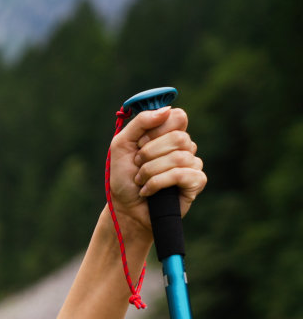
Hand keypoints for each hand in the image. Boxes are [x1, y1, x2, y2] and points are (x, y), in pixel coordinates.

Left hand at [107, 106, 206, 236]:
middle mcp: (185, 146)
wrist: (124, 209)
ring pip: (178, 157)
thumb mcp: (122, 145)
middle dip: (149, 153)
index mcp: (170, 134)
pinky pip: (182, 174)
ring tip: (140, 180)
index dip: (157, 130)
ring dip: (149, 171)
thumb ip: (140, 123)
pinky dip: (158, 183)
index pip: (178, 116)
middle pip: (178, 137)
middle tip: (137, 165)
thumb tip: (167, 109)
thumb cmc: (123, 177)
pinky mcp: (197, 182)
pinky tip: (148, 191)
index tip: (140, 143)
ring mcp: (193, 163)